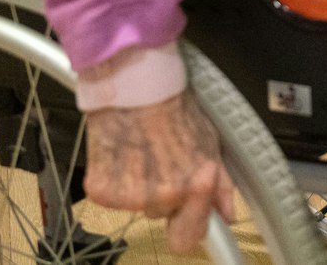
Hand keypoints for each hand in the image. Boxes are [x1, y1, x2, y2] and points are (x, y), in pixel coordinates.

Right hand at [84, 91, 236, 252]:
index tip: (194, 209)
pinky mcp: (98, 190)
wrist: (136, 88)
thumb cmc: (174, 108)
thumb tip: (227, 214)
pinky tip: (123, 152)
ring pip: (136, 205)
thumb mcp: (209, 143)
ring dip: (139, 185)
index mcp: (189, 191)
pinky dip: (115, 178)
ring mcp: (126, 197)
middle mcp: (158, 199)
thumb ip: (220, 184)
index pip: (189, 238)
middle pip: (162, 214)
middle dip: (166, 193)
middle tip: (163, 159)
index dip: (191, 223)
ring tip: (144, 150)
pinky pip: (110, 197)